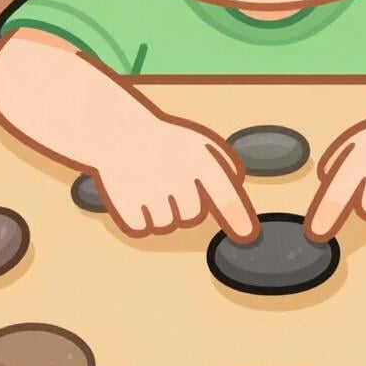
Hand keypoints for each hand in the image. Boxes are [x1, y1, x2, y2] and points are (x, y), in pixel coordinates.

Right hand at [91, 114, 258, 241]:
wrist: (118, 132)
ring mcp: (151, 194)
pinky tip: (134, 192)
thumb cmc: (167, 142)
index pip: (223, 192)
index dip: (236, 215)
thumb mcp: (201, 143)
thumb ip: (226, 169)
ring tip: (149, 182)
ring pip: (167, 225)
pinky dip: (140, 216)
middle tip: (167, 177)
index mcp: (200, 158)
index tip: (247, 232)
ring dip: (161, 211)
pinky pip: (143, 228)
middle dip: (184, 203)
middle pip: (193, 216)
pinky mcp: (127, 209)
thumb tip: (240, 207)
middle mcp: (177, 176)